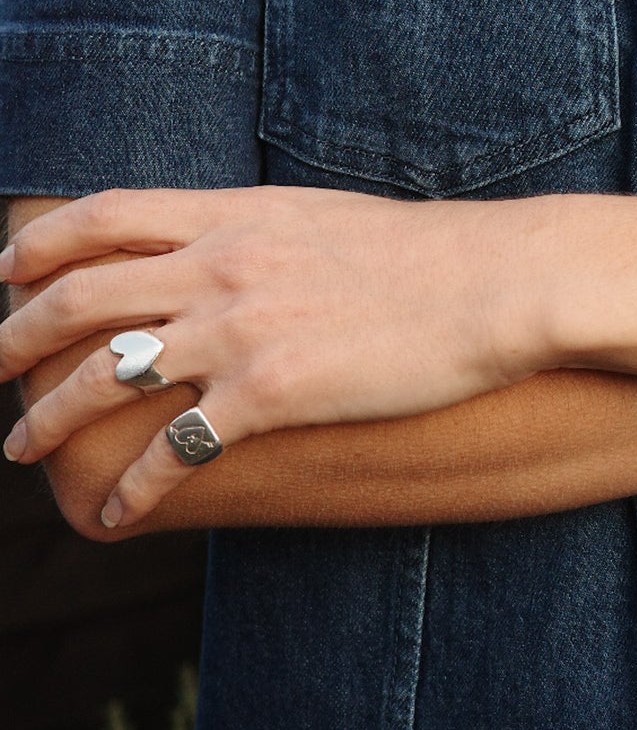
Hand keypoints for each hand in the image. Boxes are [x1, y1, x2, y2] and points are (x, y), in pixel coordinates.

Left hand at [0, 186, 552, 527]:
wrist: (495, 285)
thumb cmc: (428, 255)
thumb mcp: (326, 218)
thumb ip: (261, 230)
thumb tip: (225, 246)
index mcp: (236, 216)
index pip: (105, 214)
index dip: (39, 241)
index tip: (6, 268)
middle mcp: (222, 267)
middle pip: (81, 295)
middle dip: (13, 335)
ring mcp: (242, 330)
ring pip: (107, 375)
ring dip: (48, 415)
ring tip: (21, 447)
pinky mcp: (272, 393)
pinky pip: (176, 449)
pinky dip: (134, 488)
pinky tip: (118, 515)